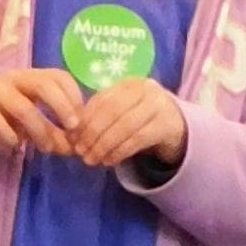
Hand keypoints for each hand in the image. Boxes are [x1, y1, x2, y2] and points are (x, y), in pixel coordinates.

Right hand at [0, 68, 82, 153]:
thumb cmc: (4, 115)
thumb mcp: (32, 122)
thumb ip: (53, 132)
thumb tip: (73, 149)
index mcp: (32, 76)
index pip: (59, 76)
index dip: (74, 96)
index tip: (80, 121)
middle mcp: (15, 78)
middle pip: (43, 85)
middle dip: (61, 107)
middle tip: (72, 129)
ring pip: (23, 108)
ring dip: (39, 130)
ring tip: (46, 149)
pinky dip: (9, 137)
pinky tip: (13, 147)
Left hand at [69, 78, 187, 168]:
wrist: (174, 125)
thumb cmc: (138, 118)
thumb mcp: (119, 113)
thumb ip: (97, 119)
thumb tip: (72, 137)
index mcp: (128, 84)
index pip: (101, 100)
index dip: (85, 121)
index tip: (72, 139)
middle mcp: (145, 89)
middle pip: (113, 111)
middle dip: (93, 134)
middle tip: (81, 152)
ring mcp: (158, 105)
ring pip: (125, 126)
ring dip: (105, 146)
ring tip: (92, 160)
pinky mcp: (166, 124)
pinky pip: (138, 139)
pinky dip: (120, 152)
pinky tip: (109, 161)